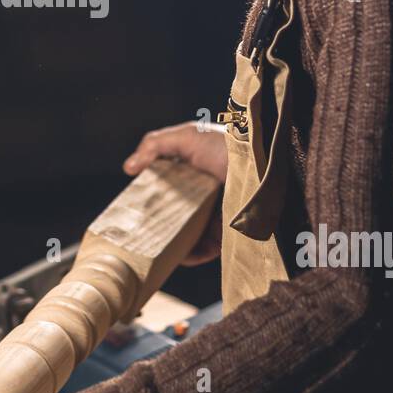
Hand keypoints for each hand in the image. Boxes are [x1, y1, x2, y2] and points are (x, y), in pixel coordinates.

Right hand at [123, 121, 225, 264]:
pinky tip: (177, 256)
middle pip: (176, 214)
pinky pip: (205, 250)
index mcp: (196, 172)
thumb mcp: (188, 136)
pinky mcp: (227, 234)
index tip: (133, 205)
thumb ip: (155, 145)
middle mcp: (207, 195)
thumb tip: (129, 168)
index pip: (168, 187)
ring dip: (171, 243)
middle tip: (139, 230)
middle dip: (158, 223)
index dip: (151, 196)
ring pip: (188, 234)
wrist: (263, 168)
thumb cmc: (228, 147)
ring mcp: (216, 216)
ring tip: (153, 248)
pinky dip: (190, 256)